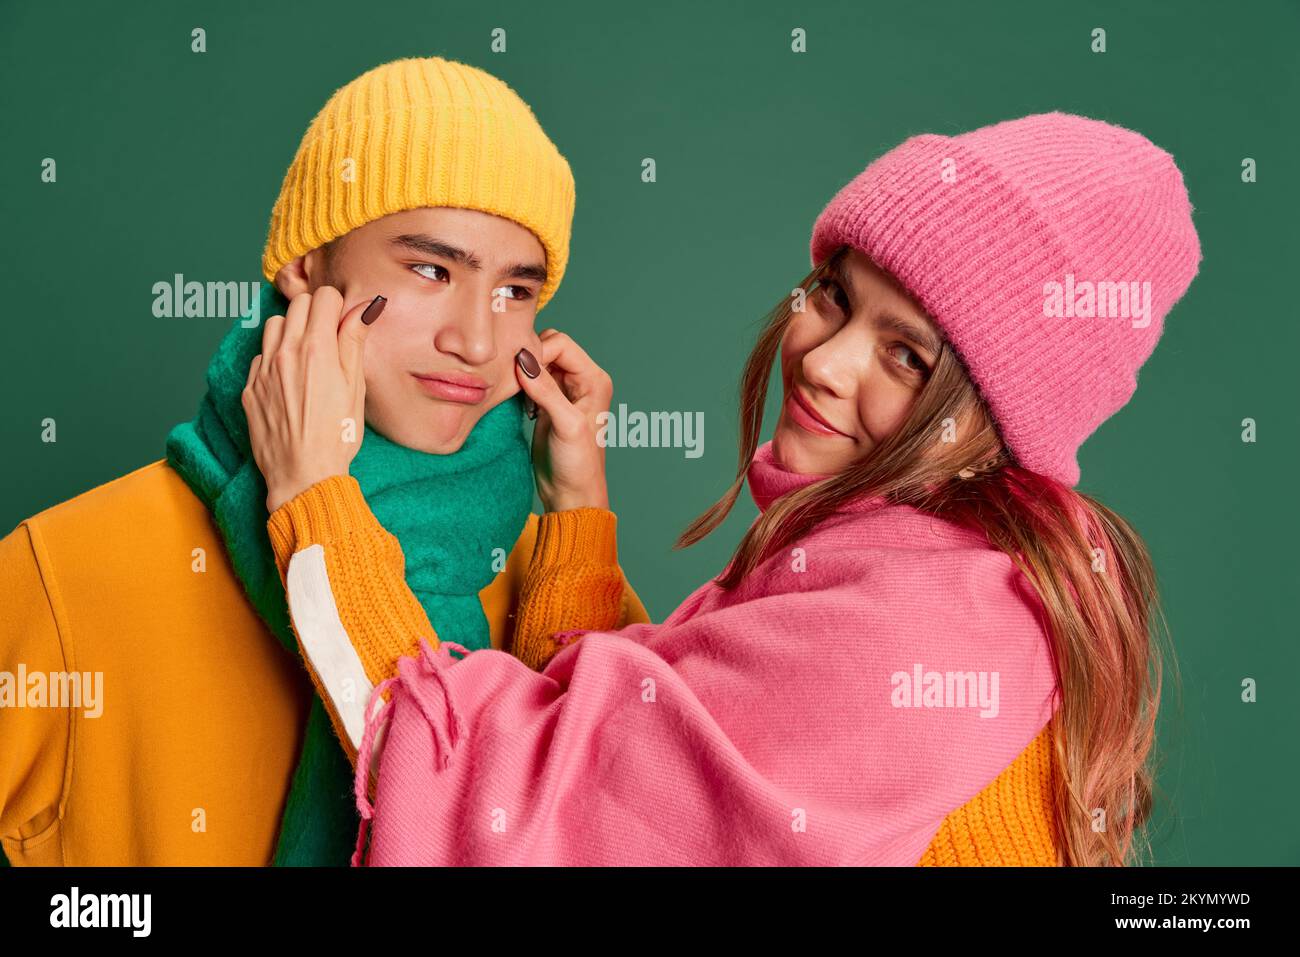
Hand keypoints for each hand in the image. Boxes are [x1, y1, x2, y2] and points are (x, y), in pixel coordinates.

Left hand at [242, 287, 381, 512]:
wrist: (303, 475)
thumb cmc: (337, 435)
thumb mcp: (355, 387)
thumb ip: (354, 342)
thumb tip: (364, 308)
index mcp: (317, 348)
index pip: (324, 297)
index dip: (338, 307)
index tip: (344, 323)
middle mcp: (285, 351)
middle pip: (298, 304)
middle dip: (316, 313)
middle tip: (329, 338)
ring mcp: (263, 369)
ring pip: (274, 324)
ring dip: (291, 330)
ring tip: (307, 356)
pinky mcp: (250, 388)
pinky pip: (260, 356)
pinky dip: (275, 358)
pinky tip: (290, 381)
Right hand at [513, 329, 611, 511]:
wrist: (570, 493)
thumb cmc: (579, 465)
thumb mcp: (566, 426)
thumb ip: (546, 391)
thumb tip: (523, 361)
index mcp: (594, 379)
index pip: (561, 344)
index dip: (538, 353)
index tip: (521, 374)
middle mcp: (582, 380)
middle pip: (549, 347)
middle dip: (529, 360)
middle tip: (518, 384)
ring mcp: (564, 391)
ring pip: (537, 362)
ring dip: (524, 373)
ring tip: (520, 397)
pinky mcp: (548, 403)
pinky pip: (531, 380)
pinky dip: (521, 386)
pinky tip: (521, 405)